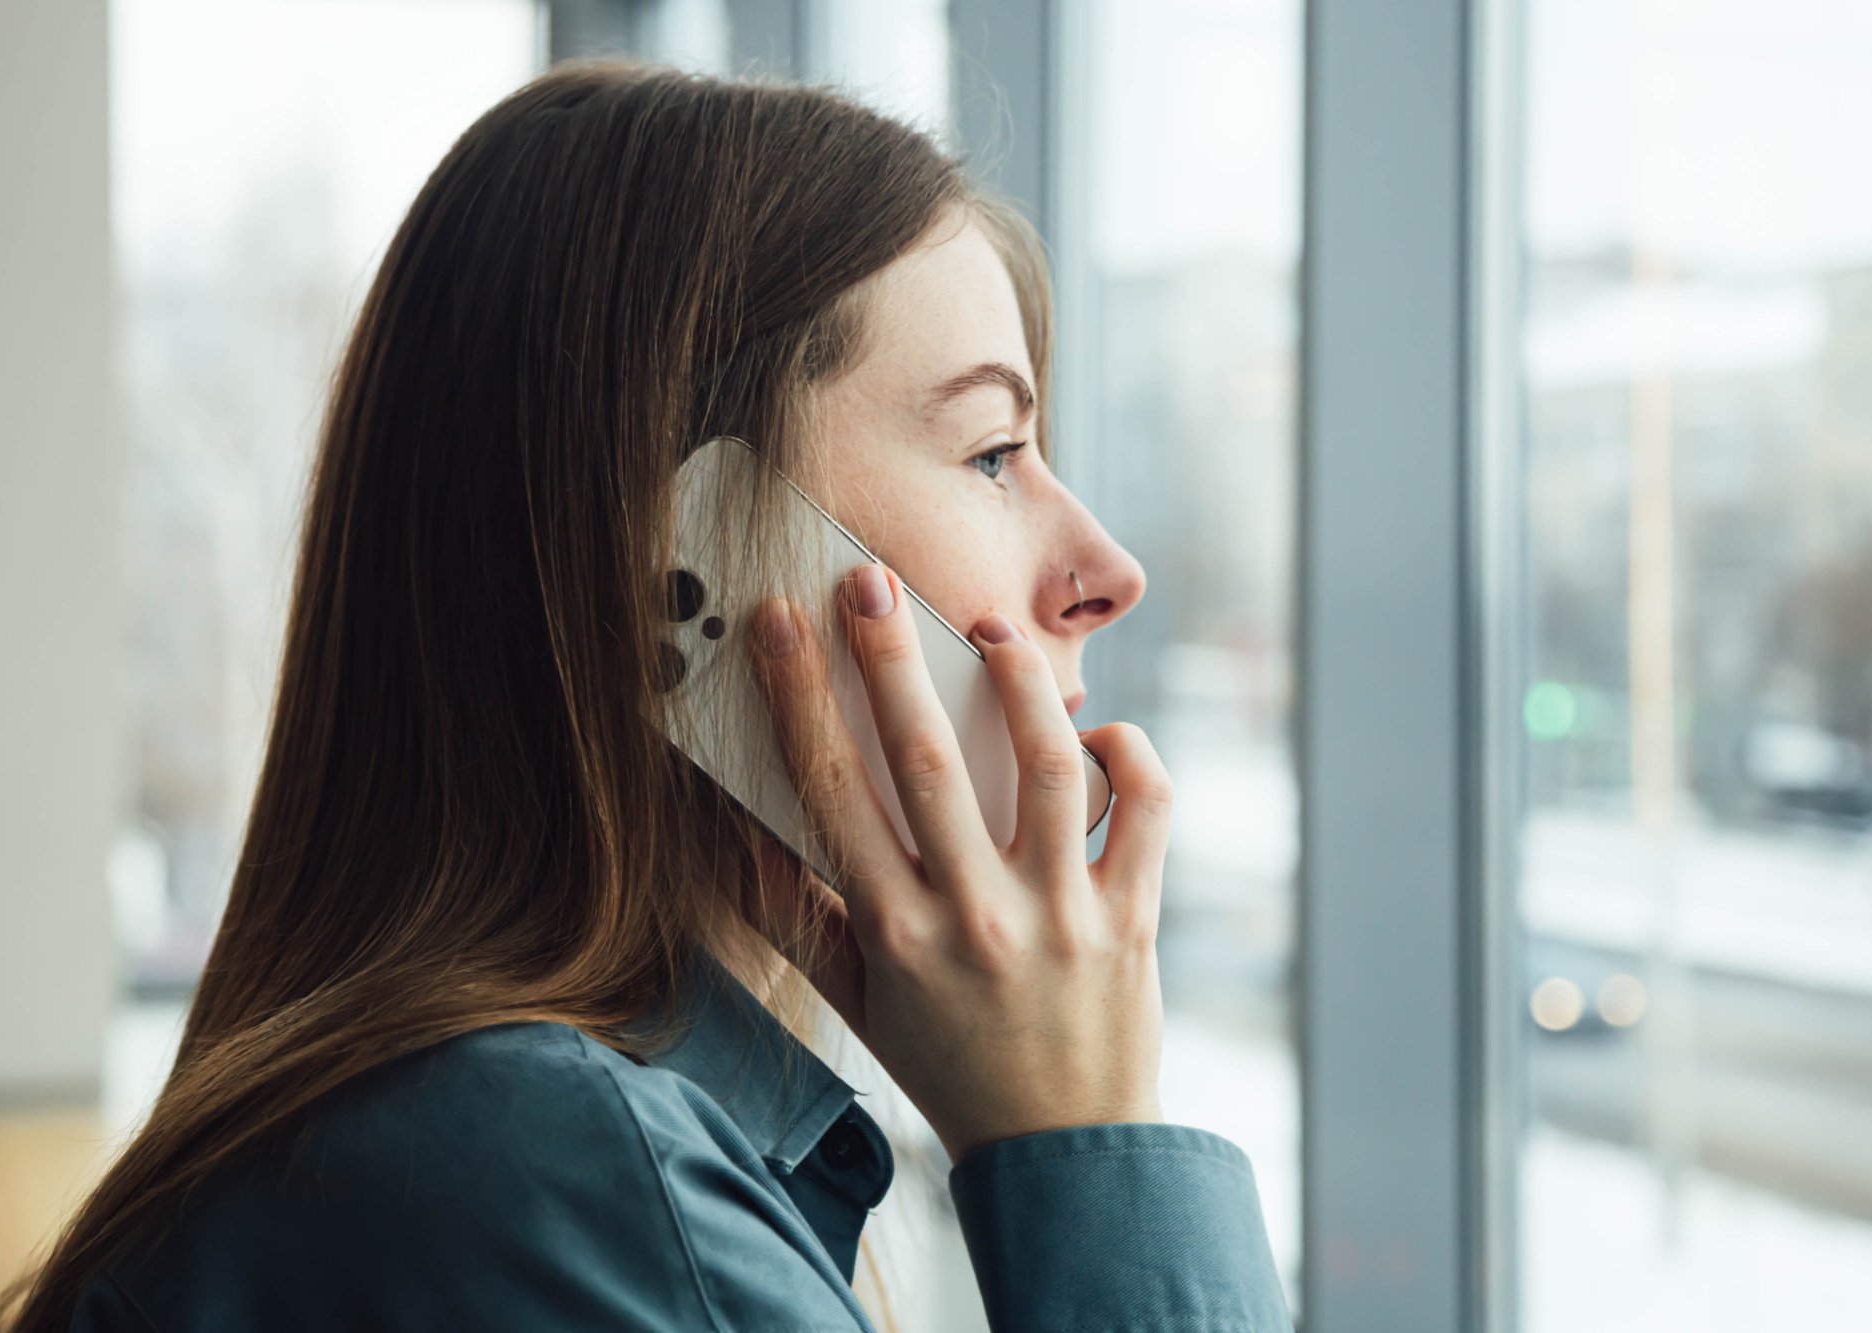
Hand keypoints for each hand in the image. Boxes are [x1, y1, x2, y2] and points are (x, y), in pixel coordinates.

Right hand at [743, 561, 1172, 1164]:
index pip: (833, 792)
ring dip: (1020, 684)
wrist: (1061, 1151)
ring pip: (1050, 765)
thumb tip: (724, 828)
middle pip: (927, 759)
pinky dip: (1129, 751)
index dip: (800, 698)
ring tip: (993, 635)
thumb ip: (792, 914)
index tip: (780, 623)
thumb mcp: (855, 999)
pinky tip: (1095, 730)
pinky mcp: (1135, 915)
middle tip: (870, 581)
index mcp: (897, 935)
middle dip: (890, 657)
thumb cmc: (948, 1063)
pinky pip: (1147, 807)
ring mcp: (1063, 914)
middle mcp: (978, 917)